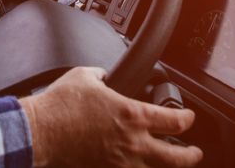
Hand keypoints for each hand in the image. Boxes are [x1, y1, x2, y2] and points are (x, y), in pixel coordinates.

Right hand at [20, 67, 203, 166]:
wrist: (40, 131)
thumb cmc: (60, 105)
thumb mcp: (85, 76)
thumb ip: (102, 75)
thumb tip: (105, 76)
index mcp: (132, 115)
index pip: (175, 121)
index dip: (187, 119)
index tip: (188, 117)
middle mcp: (133, 143)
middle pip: (177, 157)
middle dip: (191, 155)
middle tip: (195, 152)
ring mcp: (120, 162)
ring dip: (165, 165)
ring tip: (169, 162)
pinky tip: (137, 165)